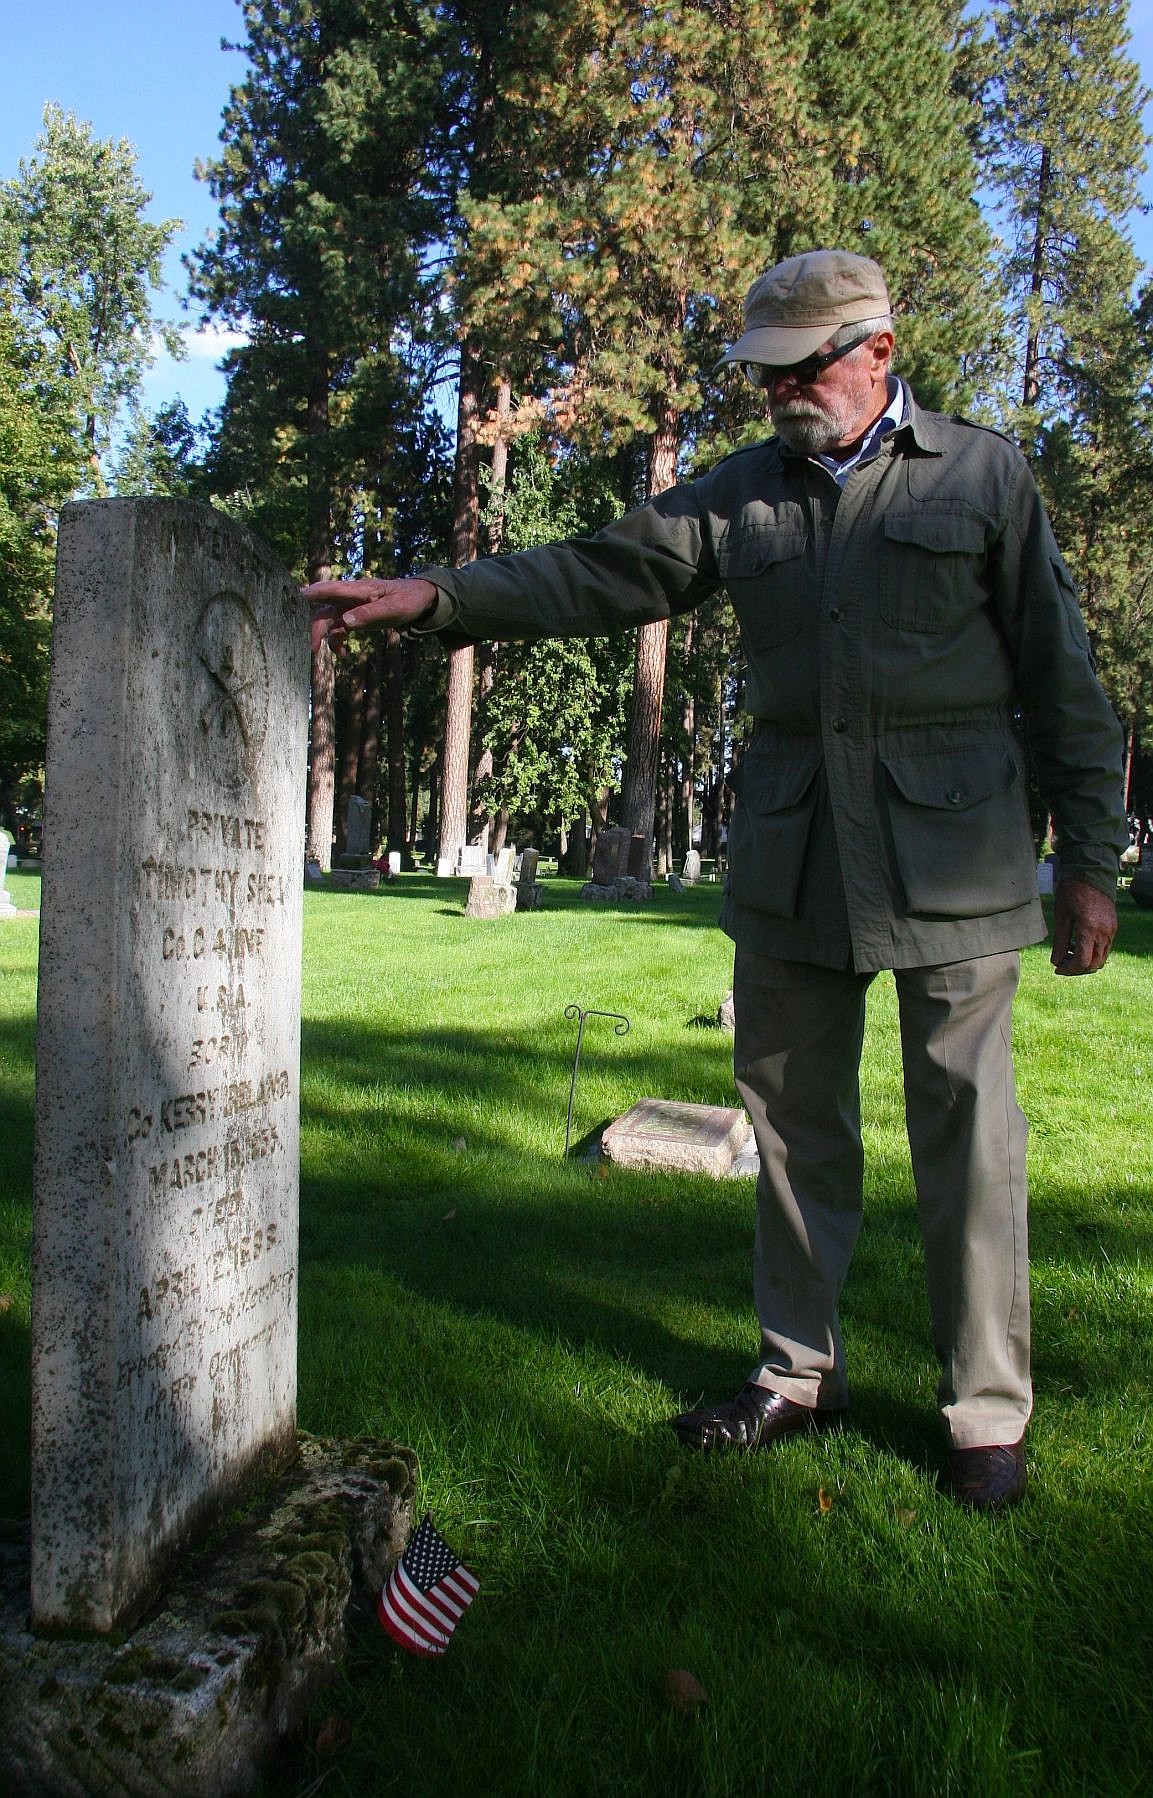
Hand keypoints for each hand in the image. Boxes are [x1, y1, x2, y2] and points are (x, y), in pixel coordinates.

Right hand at [303, 577, 439, 654]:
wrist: (419, 600)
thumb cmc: (408, 599)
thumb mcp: (394, 608)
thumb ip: (370, 614)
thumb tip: (345, 622)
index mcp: (359, 590)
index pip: (330, 590)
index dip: (312, 593)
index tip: (295, 597)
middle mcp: (350, 597)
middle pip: (325, 609)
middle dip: (315, 627)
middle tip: (312, 647)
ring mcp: (350, 607)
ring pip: (329, 620)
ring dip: (325, 637)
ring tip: (327, 654)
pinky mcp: (354, 616)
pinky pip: (338, 629)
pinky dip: (336, 640)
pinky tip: (342, 654)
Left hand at [1051, 876, 1116, 974]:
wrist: (1091, 873)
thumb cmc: (1072, 891)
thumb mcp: (1061, 916)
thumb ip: (1059, 941)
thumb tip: (1056, 961)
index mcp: (1089, 930)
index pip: (1082, 962)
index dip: (1068, 969)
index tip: (1057, 968)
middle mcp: (1104, 933)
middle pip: (1093, 964)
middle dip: (1076, 969)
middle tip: (1061, 964)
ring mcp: (1111, 930)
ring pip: (1101, 958)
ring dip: (1085, 961)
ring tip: (1069, 952)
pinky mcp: (1113, 927)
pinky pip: (1105, 948)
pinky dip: (1093, 952)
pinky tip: (1078, 944)